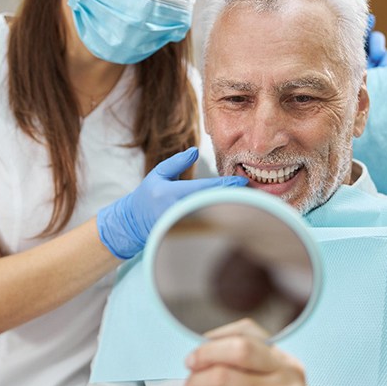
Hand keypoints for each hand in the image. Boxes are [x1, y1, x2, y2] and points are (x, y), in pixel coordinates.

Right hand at [97, 147, 246, 258]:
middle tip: (253, 193)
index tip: (242, 181)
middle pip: (213, 204)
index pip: (204, 189)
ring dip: (230, 209)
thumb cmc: (147, 196)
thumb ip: (177, 162)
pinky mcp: (185, 234)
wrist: (133, 223)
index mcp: (171, 193)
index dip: (225, 185)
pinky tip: (234, 214)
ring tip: (248, 202)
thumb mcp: (158, 174)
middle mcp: (178, 211)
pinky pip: (206, 225)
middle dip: (233, 198)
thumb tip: (195, 150)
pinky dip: (221, 219)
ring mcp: (182, 225)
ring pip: (212, 216)